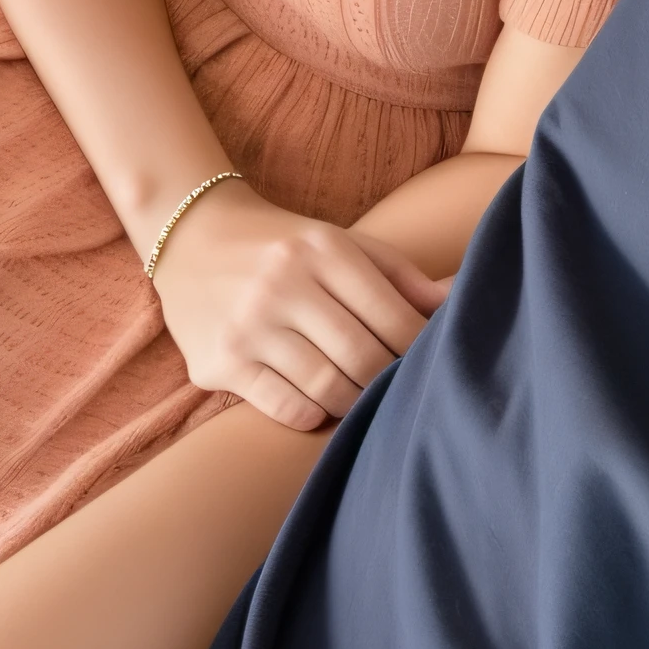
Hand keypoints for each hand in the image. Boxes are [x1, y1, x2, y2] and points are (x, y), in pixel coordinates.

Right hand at [149, 179, 448, 429]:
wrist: (192, 236)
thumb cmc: (284, 245)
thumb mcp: (341, 243)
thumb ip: (399, 275)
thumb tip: (456, 300)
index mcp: (322, 249)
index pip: (391, 313)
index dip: (419, 347)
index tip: (431, 364)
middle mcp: (284, 283)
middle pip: (362, 355)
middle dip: (389, 380)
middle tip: (400, 392)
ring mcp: (248, 324)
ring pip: (325, 387)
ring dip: (355, 402)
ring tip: (364, 400)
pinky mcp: (218, 361)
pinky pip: (282, 405)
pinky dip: (311, 412)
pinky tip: (320, 402)